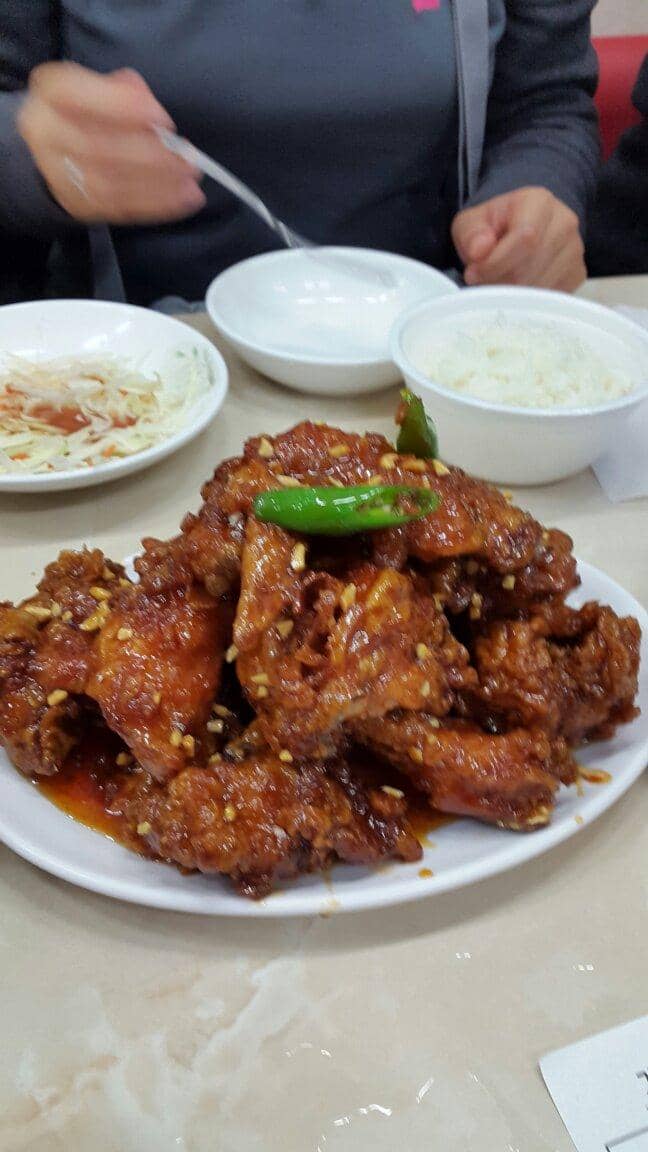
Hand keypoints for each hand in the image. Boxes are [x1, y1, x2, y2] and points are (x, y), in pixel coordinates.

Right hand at [18, 63, 205, 224]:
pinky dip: (156, 205)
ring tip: (191, 183)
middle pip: (99, 147)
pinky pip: (119, 207)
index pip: (78, 96)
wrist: (60, 150)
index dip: (123, 107)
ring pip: (111, 183)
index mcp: (51, 93)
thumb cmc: (90, 111)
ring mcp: (59, 174)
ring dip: (158, 185)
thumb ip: (127, 92)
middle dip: (152, 156)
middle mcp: (46, 133)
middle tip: (189, 160)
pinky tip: (183, 200)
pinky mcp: (78, 204)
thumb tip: (155, 114)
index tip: (163, 119)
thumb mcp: (103, 88)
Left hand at [451, 187, 585, 292]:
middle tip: (481, 283)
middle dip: (499, 282)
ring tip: (496, 284)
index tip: (474, 273)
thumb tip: (479, 250)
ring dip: (511, 295)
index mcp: (539, 202)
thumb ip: (470, 234)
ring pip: (540, 288)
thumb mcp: (471, 223)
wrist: (518, 230)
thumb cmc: (494, 227)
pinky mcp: (577, 274)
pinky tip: (515, 289)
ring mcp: (575, 250)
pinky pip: (549, 298)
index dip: (496, 262)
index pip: (526, 238)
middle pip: (531, 267)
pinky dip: (527, 302)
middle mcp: (564, 224)